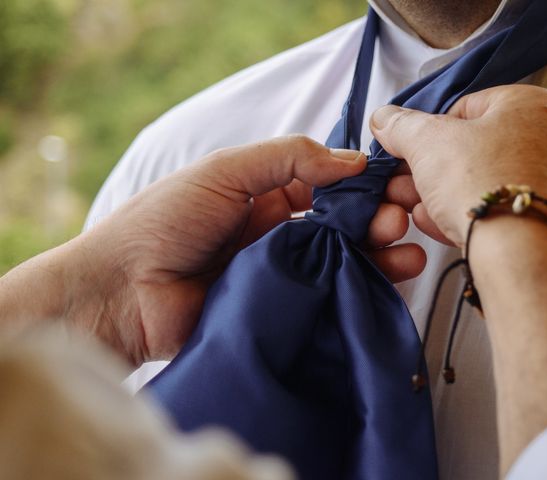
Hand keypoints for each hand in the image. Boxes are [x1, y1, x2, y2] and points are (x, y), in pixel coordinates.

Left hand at [65, 135, 422, 364]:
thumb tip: (353, 160)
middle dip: (376, 219)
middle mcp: (279, 234)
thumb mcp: (225, 171)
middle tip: (399, 218)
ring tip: (408, 252)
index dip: (360, 183)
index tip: (392, 183)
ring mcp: (283, 275)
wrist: (122, 293)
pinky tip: (387, 283)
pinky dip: (358, 292)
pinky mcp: (282, 312)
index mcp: (265, 196)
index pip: (327, 185)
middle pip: (342, 226)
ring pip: (342, 263)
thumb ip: (288, 158)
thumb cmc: (165, 222)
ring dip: (379, 255)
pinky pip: (327, 301)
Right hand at [370, 85, 546, 246]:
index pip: (468, 109)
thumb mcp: (427, 144)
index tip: (415, 158)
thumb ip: (402, 126)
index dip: (432, 136)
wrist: (523, 258)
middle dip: (441, 171)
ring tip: (427, 212)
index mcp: (536, 103)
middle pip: (483, 148)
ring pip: (498, 181)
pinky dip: (486, 216)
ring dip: (456, 195)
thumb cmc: (483, 188)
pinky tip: (454, 228)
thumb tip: (385, 119)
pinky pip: (517, 210)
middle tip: (414, 188)